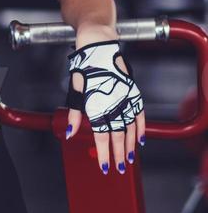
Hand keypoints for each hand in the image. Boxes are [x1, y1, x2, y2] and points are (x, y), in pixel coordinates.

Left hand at [64, 35, 144, 174]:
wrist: (98, 44)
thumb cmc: (84, 66)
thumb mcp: (75, 90)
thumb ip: (76, 114)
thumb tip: (71, 133)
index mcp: (98, 105)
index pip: (102, 136)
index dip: (104, 154)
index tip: (105, 167)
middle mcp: (114, 104)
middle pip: (118, 135)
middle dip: (118, 154)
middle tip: (119, 168)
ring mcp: (126, 98)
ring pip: (131, 128)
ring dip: (130, 145)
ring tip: (129, 158)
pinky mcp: (133, 92)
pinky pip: (140, 114)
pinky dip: (141, 128)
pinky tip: (141, 139)